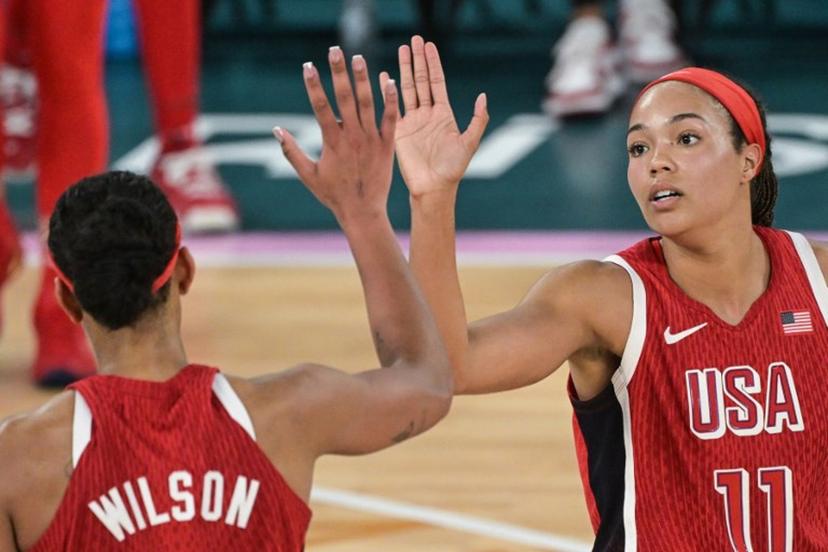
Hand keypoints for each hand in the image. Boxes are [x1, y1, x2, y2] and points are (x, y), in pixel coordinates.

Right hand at [275, 47, 397, 222]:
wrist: (363, 212)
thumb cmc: (333, 195)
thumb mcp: (308, 175)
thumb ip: (291, 152)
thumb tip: (276, 130)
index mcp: (332, 142)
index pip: (321, 107)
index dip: (313, 85)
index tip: (308, 65)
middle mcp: (352, 137)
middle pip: (344, 98)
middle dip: (338, 72)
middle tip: (335, 50)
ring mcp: (371, 140)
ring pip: (367, 103)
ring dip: (363, 79)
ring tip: (359, 58)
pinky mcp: (387, 145)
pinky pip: (390, 119)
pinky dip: (390, 100)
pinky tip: (389, 81)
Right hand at [382, 36, 487, 197]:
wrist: (433, 187)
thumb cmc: (453, 169)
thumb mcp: (469, 143)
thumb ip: (477, 120)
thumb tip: (483, 96)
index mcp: (444, 114)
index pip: (437, 82)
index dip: (433, 63)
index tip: (428, 45)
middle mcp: (427, 114)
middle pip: (421, 80)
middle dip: (417, 59)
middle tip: (413, 39)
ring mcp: (412, 121)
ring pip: (407, 89)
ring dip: (404, 69)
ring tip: (400, 49)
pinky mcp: (398, 130)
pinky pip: (392, 106)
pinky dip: (387, 90)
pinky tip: (383, 75)